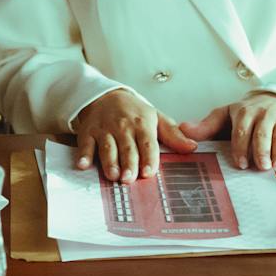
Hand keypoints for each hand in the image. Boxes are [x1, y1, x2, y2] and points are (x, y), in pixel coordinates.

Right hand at [72, 89, 195, 181]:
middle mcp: (123, 127)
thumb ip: (173, 135)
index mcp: (142, 124)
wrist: (106, 96)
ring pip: (107, 147)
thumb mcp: (156, 118)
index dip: (148, 158)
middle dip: (128, 164)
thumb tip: (192, 147)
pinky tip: (83, 165)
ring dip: (109, 162)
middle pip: (127, 148)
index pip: (147, 143)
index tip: (148, 172)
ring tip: (113, 176)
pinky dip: (83, 155)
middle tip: (129, 179)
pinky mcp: (88, 132)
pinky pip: (85, 144)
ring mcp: (104, 130)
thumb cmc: (133, 112)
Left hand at [179, 93, 275, 172]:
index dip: (241, 148)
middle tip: (260, 167)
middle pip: (262, 134)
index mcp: (245, 113)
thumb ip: (207, 126)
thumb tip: (182, 130)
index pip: (241, 131)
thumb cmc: (249, 113)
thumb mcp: (227, 116)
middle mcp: (264, 114)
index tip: (240, 164)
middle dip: (261, 151)